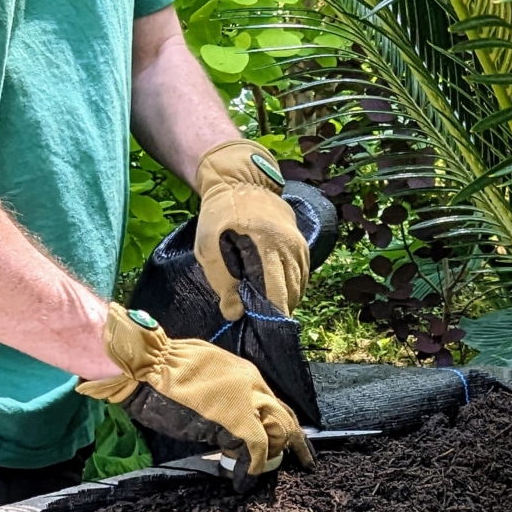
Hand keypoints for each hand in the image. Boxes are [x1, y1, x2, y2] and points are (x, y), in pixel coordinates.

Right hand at [77, 305, 312, 475]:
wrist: (148, 365)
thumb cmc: (163, 371)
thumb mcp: (201, 377)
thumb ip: (221, 393)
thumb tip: (223, 414)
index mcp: (245, 374)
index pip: (274, 402)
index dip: (282, 424)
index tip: (285, 441)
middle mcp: (252, 386)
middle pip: (285, 418)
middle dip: (297, 443)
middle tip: (305, 463)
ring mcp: (247, 403)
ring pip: (277, 433)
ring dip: (271, 457)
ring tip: (259, 472)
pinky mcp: (237, 422)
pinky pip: (256, 451)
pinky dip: (251, 470)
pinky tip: (242, 482)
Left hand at [193, 140, 309, 320]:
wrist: (242, 181)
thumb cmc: (220, 215)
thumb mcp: (209, 247)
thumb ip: (222, 282)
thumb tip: (235, 315)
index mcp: (267, 246)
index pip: (276, 293)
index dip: (269, 316)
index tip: (258, 329)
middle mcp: (290, 247)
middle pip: (290, 294)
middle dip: (276, 312)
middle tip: (259, 324)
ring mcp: (299, 246)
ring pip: (298, 287)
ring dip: (284, 301)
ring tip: (266, 311)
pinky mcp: (302, 246)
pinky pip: (301, 276)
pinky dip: (290, 289)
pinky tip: (276, 295)